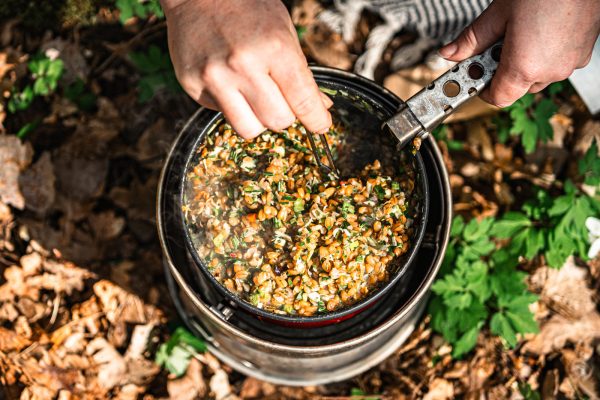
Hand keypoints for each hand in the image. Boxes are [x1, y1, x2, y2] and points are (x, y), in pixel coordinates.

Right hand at [161, 0, 332, 138]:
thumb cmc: (246, 8)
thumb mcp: (283, 31)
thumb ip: (301, 73)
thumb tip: (320, 107)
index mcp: (274, 48)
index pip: (303, 101)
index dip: (317, 120)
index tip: (321, 125)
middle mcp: (243, 66)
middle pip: (277, 121)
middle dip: (285, 115)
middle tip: (281, 99)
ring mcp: (214, 78)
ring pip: (249, 129)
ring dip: (258, 120)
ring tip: (255, 97)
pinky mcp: (192, 85)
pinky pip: (222, 115)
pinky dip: (232, 107)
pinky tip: (229, 83)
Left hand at [439, 0, 599, 106]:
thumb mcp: (499, 13)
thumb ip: (472, 40)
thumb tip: (449, 54)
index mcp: (525, 67)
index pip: (498, 98)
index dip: (483, 89)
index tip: (476, 73)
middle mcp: (551, 71)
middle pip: (518, 87)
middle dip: (503, 71)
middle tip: (497, 44)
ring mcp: (571, 63)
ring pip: (539, 76)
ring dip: (525, 63)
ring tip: (521, 32)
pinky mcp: (584, 52)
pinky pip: (558, 63)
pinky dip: (546, 54)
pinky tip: (540, 30)